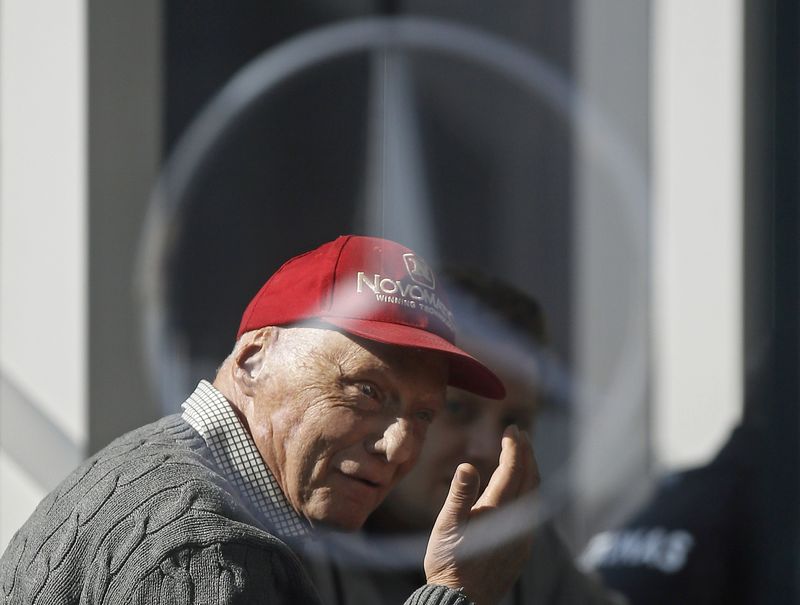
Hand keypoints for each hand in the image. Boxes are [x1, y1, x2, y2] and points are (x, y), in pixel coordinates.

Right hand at [423, 425, 538, 604]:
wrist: (462, 602)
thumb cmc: (448, 563)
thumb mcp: (446, 526)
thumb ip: (459, 495)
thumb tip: (468, 465)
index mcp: (496, 510)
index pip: (512, 469)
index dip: (513, 446)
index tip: (512, 428)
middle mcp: (515, 521)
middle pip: (529, 478)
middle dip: (526, 453)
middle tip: (521, 434)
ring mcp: (522, 536)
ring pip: (533, 495)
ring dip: (530, 471)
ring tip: (523, 455)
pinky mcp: (521, 548)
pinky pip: (530, 510)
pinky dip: (529, 490)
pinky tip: (521, 490)